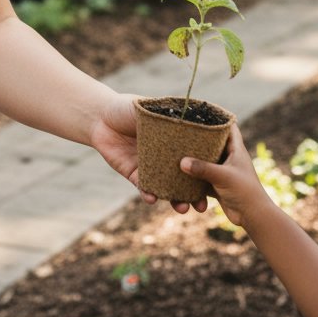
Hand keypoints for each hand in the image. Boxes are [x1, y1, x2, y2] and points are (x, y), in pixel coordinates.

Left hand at [89, 94, 206, 213]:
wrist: (99, 116)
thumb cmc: (126, 107)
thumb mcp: (150, 108)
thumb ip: (168, 115)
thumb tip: (192, 113)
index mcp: (174, 141)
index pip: (195, 158)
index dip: (207, 171)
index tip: (218, 182)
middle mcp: (165, 157)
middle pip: (184, 179)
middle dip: (195, 194)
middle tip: (202, 206)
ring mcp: (150, 167)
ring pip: (167, 188)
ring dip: (175, 200)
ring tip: (182, 208)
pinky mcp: (134, 174)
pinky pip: (144, 188)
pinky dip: (149, 194)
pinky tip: (152, 197)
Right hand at [179, 124, 267, 227]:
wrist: (254, 218)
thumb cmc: (245, 192)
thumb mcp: (223, 177)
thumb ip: (203, 168)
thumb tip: (181, 162)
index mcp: (235, 148)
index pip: (228, 126)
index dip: (217, 116)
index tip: (199, 110)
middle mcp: (228, 157)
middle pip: (210, 142)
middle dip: (196, 139)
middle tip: (180, 130)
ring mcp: (221, 171)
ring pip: (202, 161)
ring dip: (191, 163)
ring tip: (176, 157)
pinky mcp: (215, 184)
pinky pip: (199, 179)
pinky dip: (191, 181)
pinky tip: (180, 182)